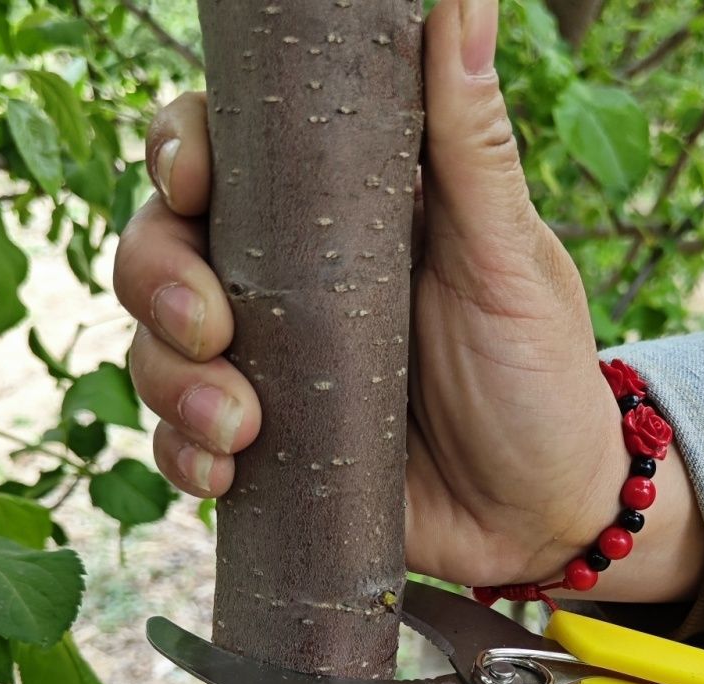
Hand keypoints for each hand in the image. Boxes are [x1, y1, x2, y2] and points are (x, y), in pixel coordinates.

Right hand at [114, 0, 703, 602]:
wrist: (545, 515)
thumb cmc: (540, 380)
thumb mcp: (510, 261)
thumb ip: (475, 147)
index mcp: (343, 219)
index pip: (229, 156)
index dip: (182, 154)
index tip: (192, 184)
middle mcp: (291, 288)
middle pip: (166, 247)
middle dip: (158, 278)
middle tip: (208, 328)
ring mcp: (273, 371)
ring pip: (159, 348)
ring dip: (169, 381)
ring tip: (238, 427)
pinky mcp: (268, 452)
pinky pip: (185, 442)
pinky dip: (184, 455)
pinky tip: (223, 471)